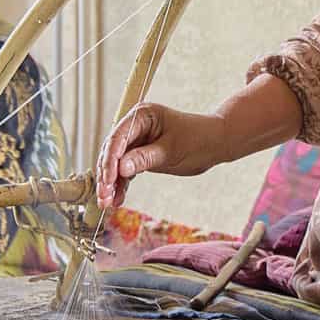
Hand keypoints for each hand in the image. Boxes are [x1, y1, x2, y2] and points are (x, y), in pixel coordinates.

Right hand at [95, 103, 232, 208]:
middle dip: (106, 175)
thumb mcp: (171, 151)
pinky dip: (121, 185)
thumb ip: (145, 158)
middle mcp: (135, 126)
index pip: (118, 138)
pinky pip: (126, 171)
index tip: (108, 180)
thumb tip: (120, 169)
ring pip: (116, 164)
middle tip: (103, 197)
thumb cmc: (198, 140)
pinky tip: (117, 200)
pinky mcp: (140, 155)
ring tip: (107, 203)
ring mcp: (136, 141)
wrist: (216, 143)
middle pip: (112, 152)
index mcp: (142, 115)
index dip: (110, 160)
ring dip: (110, 183)